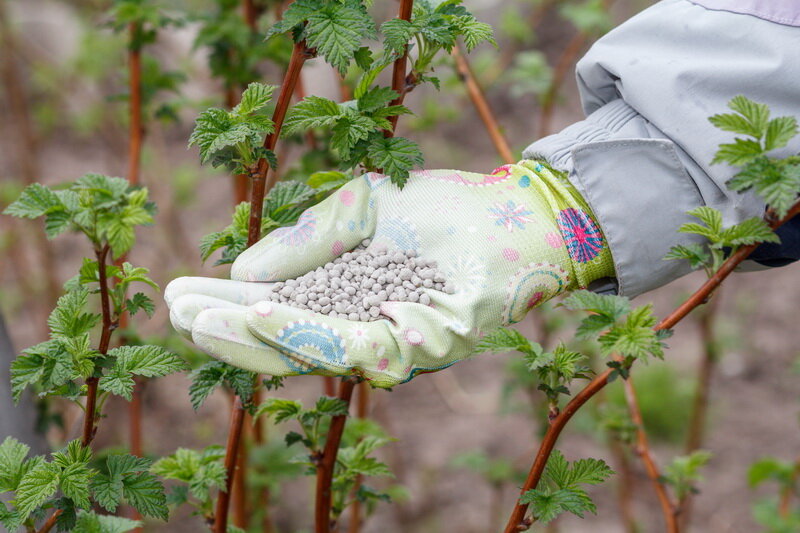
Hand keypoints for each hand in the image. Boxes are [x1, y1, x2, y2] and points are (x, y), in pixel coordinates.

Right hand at [165, 161, 612, 386]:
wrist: (509, 212)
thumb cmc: (437, 210)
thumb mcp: (357, 210)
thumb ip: (305, 241)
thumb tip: (243, 274)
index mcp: (344, 298)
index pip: (277, 310)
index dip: (228, 308)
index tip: (178, 297)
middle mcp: (363, 326)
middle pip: (286, 342)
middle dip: (230, 331)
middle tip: (177, 315)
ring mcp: (393, 340)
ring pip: (311, 351)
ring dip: (254, 337)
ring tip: (203, 320)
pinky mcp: (425, 345)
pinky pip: (357, 344)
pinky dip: (307, 331)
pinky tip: (265, 311)